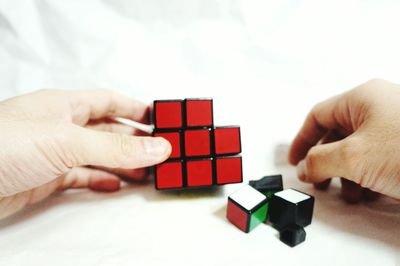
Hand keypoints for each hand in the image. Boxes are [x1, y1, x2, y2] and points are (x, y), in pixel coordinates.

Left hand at [0, 89, 170, 218]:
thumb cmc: (0, 146)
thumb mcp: (67, 141)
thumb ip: (115, 149)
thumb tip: (157, 147)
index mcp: (64, 106)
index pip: (108, 101)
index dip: (135, 107)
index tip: (159, 117)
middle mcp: (60, 128)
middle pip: (107, 131)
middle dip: (134, 141)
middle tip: (160, 151)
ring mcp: (53, 154)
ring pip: (97, 157)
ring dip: (122, 164)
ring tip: (146, 172)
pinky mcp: (45, 178)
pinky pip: (81, 177)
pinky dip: (100, 181)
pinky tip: (113, 185)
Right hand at [289, 79, 399, 201]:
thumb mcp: (353, 157)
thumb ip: (318, 161)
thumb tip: (303, 168)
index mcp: (362, 98)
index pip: (318, 115)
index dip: (301, 139)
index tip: (294, 162)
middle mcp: (377, 107)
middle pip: (336, 134)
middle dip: (324, 161)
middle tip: (318, 181)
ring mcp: (393, 126)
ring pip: (356, 149)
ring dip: (346, 174)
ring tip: (349, 193)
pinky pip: (375, 157)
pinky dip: (366, 176)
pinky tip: (370, 193)